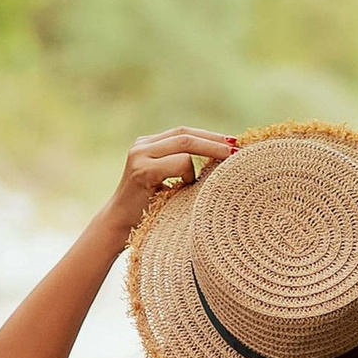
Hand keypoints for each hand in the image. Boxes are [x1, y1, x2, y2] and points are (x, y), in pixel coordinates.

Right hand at [105, 127, 236, 235]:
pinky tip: (188, 186)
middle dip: (215, 140)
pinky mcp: (142, 171)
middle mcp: (142, 145)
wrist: (118, 225)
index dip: (210, 135)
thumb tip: (221, 156)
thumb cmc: (148, 207)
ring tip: (228, 162)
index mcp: (148, 144)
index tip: (233, 142)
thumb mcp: (166, 180)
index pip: (184, 132)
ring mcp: (140, 155)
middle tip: (238, 148)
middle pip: (186, 133)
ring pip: (184, 145)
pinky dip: (190, 173)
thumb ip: (181, 164)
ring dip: (209, 153)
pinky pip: (179, 163)